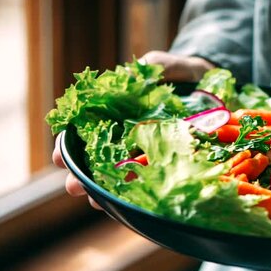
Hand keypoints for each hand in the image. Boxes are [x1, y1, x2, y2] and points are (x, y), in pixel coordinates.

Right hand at [53, 51, 214, 206]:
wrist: (211, 84)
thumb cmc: (179, 74)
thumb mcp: (160, 66)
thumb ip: (147, 69)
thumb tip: (127, 76)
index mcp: (115, 115)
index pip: (84, 134)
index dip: (69, 147)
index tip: (60, 158)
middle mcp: (126, 137)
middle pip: (97, 160)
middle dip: (82, 176)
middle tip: (74, 188)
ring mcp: (147, 151)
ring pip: (120, 176)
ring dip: (107, 191)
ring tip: (97, 203)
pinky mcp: (169, 161)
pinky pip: (152, 180)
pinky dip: (141, 193)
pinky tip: (131, 204)